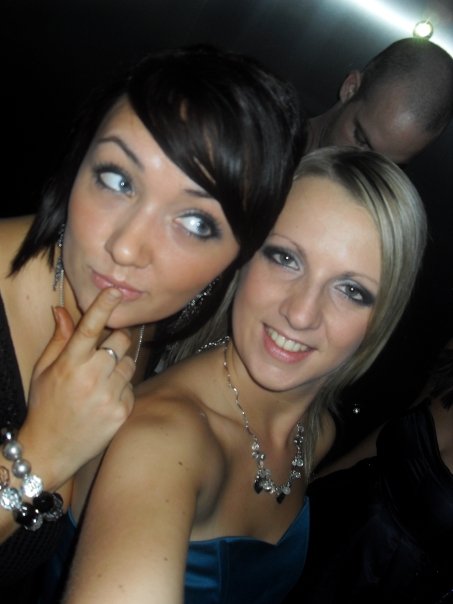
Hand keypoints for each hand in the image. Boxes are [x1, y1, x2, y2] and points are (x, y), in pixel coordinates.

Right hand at [19, 288, 136, 490]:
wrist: (51, 450)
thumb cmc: (45, 406)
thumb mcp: (44, 371)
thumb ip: (59, 339)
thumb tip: (62, 310)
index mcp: (70, 364)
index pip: (89, 328)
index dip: (103, 307)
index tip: (114, 291)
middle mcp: (92, 377)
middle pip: (121, 340)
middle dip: (116, 340)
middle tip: (104, 351)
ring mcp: (109, 396)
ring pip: (130, 363)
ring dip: (120, 366)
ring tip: (101, 381)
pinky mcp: (122, 411)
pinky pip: (132, 386)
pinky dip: (122, 389)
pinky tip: (105, 400)